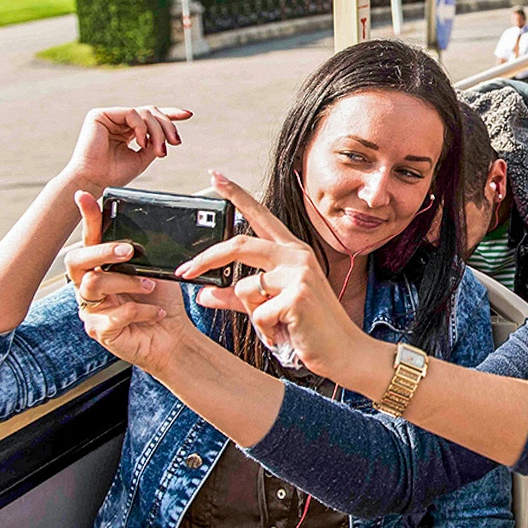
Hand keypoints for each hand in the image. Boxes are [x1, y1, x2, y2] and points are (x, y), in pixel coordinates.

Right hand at [62, 106, 191, 191]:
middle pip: (152, 112)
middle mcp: (119, 121)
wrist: (94, 182)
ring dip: (158, 131)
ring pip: (145, 112)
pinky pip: (132, 113)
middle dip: (168, 126)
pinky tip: (142, 142)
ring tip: (159, 149)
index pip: (151, 118)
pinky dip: (143, 128)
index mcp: (128, 130)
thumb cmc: (114, 174)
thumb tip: (169, 134)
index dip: (170, 114)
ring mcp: (110, 117)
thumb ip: (155, 143)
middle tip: (175, 142)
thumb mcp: (142, 158)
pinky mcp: (100, 115)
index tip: (188, 115)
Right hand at [69, 191, 198, 373]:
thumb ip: (144, 252)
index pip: (89, 238)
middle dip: (101, 251)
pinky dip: (141, 311)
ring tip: (151, 286)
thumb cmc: (161, 300)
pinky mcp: (99, 331)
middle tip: (128, 251)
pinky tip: (156, 312)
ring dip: (128, 282)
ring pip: (95, 284)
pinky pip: (114, 315)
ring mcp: (91, 309)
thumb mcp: (156, 270)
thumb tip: (152, 226)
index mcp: (101, 266)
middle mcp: (89, 285)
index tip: (84, 196)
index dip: (86, 217)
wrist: (173, 336)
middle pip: (76, 260)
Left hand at [182, 172, 371, 386]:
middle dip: (207, 258)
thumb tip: (203, 292)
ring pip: (245, 288)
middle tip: (184, 271)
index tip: (215, 175)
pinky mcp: (298, 295)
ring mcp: (300, 273)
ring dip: (253, 314)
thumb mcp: (268, 307)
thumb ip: (236, 296)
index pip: (259, 215)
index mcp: (291, 251)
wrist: (343, 352)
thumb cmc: (308, 328)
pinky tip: (287, 332)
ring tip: (277, 325)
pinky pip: (257, 314)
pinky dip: (266, 330)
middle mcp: (297, 255)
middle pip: (239, 244)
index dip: (236, 194)